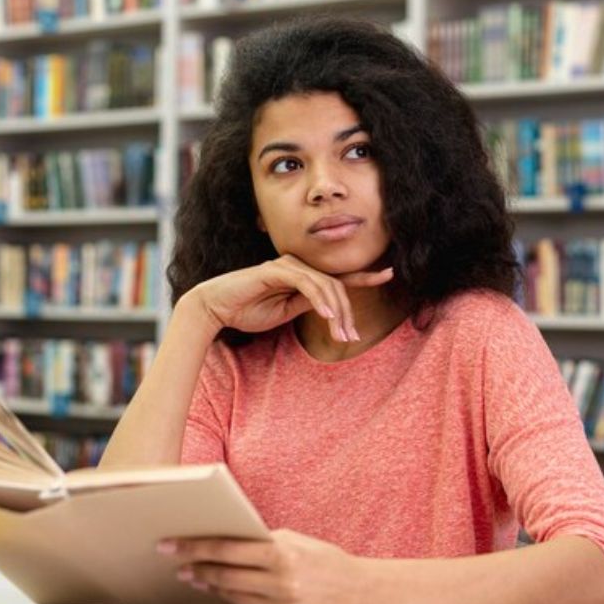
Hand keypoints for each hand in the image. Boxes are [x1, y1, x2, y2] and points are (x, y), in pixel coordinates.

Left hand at [158, 529, 374, 603]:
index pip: (228, 550)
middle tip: (179, 564)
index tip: (171, 545)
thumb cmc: (326, 562)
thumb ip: (262, 543)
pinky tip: (229, 595)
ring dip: (214, 588)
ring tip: (200, 578)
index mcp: (285, 556)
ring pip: (234, 598)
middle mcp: (283, 586)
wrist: (361, 595)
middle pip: (225, 577)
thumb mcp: (296, 542)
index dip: (196, 547)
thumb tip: (222, 545)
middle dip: (198, 569)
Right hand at [186, 255, 393, 342]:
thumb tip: (331, 308)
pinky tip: (327, 316)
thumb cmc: (248, 310)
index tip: (388, 274)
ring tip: (341, 335)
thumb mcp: (286, 311)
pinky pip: (306, 284)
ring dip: (336, 312)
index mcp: (302, 277)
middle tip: (350, 338)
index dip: (364, 276)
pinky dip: (320, 300)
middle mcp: (298, 266)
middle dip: (347, 314)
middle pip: (336, 286)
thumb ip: (307, 304)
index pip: (338, 277)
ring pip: (326, 286)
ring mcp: (288, 266)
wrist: (215, 308)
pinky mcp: (276, 269)